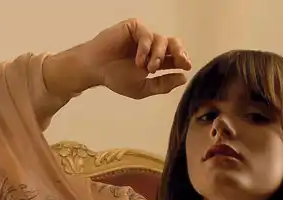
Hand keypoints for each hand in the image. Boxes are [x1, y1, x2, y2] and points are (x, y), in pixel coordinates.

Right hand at [72, 19, 192, 99]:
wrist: (96, 70)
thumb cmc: (115, 78)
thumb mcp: (142, 88)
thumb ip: (162, 84)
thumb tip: (183, 78)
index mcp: (156, 59)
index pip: (175, 57)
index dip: (183, 60)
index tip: (186, 66)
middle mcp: (152, 46)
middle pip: (173, 43)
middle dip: (180, 52)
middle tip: (182, 61)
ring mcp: (143, 36)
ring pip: (161, 40)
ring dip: (158, 56)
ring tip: (149, 68)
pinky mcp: (134, 27)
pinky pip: (147, 35)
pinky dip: (145, 48)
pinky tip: (138, 61)